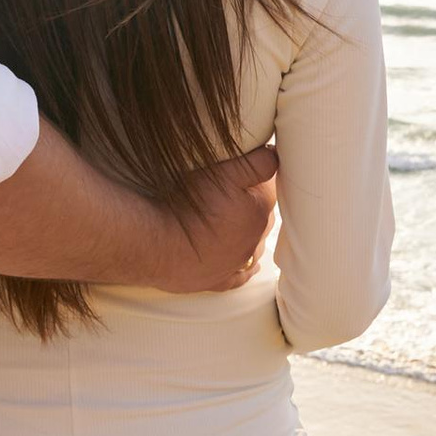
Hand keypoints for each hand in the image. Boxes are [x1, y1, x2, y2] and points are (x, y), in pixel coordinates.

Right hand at [148, 143, 277, 291]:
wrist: (160, 245)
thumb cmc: (190, 206)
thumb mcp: (224, 172)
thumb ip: (256, 162)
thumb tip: (275, 155)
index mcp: (259, 210)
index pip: (268, 187)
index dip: (255, 176)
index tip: (242, 169)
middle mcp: (254, 238)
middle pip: (262, 216)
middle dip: (253, 204)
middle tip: (233, 193)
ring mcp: (237, 261)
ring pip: (253, 245)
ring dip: (247, 234)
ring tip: (235, 223)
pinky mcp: (219, 280)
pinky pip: (240, 276)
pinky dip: (246, 270)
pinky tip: (251, 267)